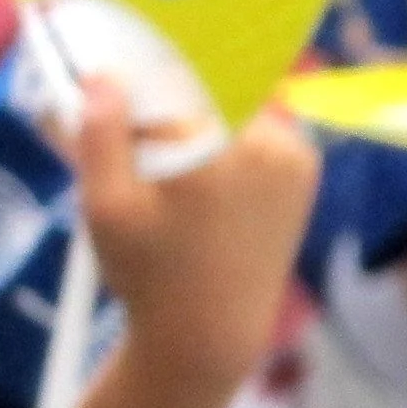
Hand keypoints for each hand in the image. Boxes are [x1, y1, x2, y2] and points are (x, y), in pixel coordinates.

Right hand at [72, 82, 318, 384]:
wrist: (210, 333)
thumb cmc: (150, 275)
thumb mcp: (105, 207)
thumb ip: (101, 135)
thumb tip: (103, 75)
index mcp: (218, 147)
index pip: (172, 74)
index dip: (139, 75)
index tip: (113, 85)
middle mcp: (270, 140)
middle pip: (207, 83)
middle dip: (168, 96)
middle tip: (136, 130)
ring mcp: (295, 153)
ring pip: (233, 99)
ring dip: (199, 112)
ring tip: (169, 161)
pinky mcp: (305, 168)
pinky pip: (259, 123)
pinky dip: (229, 130)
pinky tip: (203, 170)